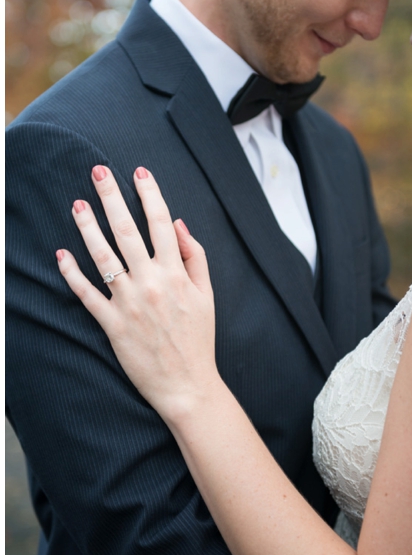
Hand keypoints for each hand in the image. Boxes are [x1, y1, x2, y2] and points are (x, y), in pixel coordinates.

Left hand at [56, 165, 218, 423]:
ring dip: (87, 227)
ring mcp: (129, 302)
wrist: (187, 382)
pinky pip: (86, 294)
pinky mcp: (112, 323)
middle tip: (98, 172)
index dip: (150, 194)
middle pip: (127, 231)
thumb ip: (195, 257)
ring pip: (103, 256)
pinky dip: (72, 273)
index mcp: (176, 273)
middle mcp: (151, 282)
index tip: (139, 172)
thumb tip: (179, 225)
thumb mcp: (207, 295)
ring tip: (77, 204)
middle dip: (112, 198)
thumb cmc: (198, 338)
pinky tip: (62, 254)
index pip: (161, 223)